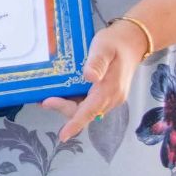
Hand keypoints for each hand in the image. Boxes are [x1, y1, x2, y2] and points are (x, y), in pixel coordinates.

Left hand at [40, 20, 148, 141]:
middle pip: (84, 111)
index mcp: (110, 89)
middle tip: (44, 99)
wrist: (132, 41)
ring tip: (46, 97)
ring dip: (66, 105)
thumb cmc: (115, 43)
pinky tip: (59, 92)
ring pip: (85, 108)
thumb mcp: (104, 48)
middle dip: (63, 108)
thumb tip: (89, 77)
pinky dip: (72, 100)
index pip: (90, 110)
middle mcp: (110, 97)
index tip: (63, 135)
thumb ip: (97, 62)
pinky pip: (87, 102)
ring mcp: (108, 97)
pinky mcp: (104, 93)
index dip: (75, 123)